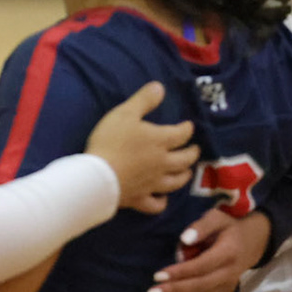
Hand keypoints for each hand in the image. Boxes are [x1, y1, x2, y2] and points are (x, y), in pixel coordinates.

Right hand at [86, 82, 198, 213]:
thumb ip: (143, 100)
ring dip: (184, 176)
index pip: (181, 134)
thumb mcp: (125, 113)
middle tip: (194, 149)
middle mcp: (163, 163)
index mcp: (160, 141)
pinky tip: (163, 198)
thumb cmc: (111, 141)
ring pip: (176, 182)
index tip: (189, 126)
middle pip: (185, 159)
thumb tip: (160, 87)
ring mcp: (153, 184)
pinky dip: (162, 202)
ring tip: (186, 171)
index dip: (187, 129)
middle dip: (192, 153)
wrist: (98, 176)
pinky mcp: (141, 199)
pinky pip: (157, 204)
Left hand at [143, 205, 269, 291]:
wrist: (251, 243)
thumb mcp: (217, 217)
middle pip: (199, 288)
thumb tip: (184, 239)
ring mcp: (227, 289)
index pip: (201, 267)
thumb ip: (201, 227)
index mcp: (228, 254)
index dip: (179, 273)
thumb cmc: (228, 227)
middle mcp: (229, 275)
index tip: (157, 276)